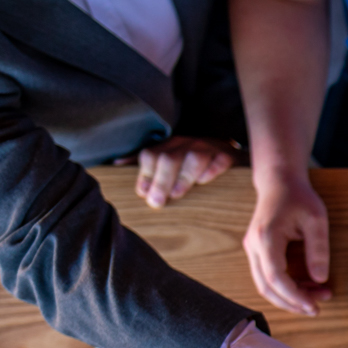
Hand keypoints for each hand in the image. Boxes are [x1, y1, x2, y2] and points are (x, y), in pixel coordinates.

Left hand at [123, 137, 238, 207]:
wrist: (231, 152)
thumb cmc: (196, 161)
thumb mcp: (171, 158)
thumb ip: (147, 163)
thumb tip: (116, 164)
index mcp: (171, 146)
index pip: (151, 155)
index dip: (145, 175)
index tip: (142, 194)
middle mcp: (188, 144)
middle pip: (169, 159)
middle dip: (160, 181)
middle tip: (156, 202)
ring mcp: (209, 149)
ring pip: (193, 158)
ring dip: (183, 177)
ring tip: (177, 194)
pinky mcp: (229, 156)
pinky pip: (220, 161)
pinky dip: (212, 171)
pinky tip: (205, 181)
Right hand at [245, 171, 332, 315]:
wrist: (279, 183)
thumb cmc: (298, 197)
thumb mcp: (316, 219)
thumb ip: (318, 248)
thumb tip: (320, 278)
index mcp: (266, 237)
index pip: (275, 277)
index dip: (293, 296)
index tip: (313, 306)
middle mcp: (254, 246)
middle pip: (266, 287)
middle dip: (291, 303)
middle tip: (315, 309)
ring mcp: (252, 250)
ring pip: (265, 285)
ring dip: (289, 297)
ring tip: (317, 298)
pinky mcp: (257, 252)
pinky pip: (267, 277)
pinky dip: (285, 288)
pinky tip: (306, 287)